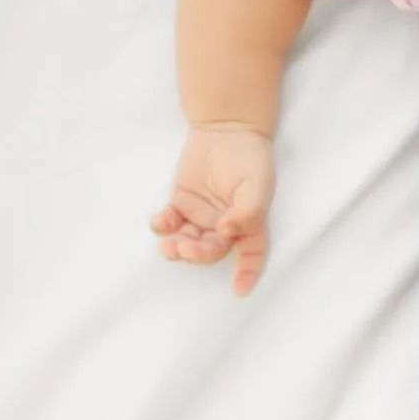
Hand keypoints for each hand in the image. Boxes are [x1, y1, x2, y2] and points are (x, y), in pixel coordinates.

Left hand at [151, 124, 275, 295]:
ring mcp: (201, 216)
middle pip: (212, 251)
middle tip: (185, 247)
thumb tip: (227, 233)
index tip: (239, 291)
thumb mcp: (257, 183)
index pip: (252, 254)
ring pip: (188, 242)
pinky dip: (162, 227)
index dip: (248, 274)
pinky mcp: (180, 204)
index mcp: (250, 223)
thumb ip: (247, 211)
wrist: (226, 128)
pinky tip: (161, 221)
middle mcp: (225, 225)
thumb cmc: (250, 157)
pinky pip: (169, 224)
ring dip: (177, 248)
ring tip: (169, 244)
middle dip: (198, 254)